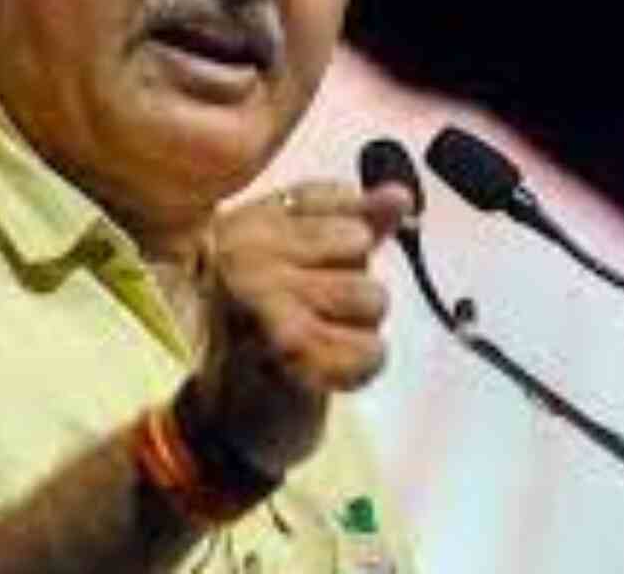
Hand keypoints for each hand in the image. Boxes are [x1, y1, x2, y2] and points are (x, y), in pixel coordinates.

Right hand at [189, 180, 412, 478]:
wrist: (223, 427)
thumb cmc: (265, 342)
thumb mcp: (299, 268)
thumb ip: (352, 224)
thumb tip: (399, 196)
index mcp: (246, 223)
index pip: (337, 200)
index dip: (343, 245)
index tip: (307, 276)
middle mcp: (245, 251)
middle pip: (358, 245)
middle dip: (350, 290)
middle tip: (304, 320)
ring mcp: (262, 297)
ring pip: (371, 297)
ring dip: (355, 332)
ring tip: (311, 347)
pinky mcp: (289, 348)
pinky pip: (372, 350)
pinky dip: (358, 371)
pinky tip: (319, 377)